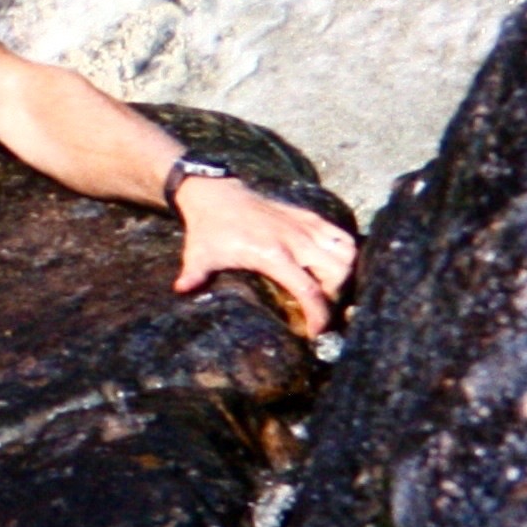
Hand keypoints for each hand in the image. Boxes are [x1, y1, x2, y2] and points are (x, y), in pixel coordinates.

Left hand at [174, 178, 358, 336]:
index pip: (308, 290)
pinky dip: (346, 254)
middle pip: (337, 273)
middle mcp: (296, 240)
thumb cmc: (209, 229)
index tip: (318, 332)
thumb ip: (194, 274)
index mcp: (273, 254)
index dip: (319, 315)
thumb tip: (180, 290)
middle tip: (323, 308)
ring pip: (347, 253)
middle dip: (336, 296)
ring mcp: (306, 226)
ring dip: (345, 274)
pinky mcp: (310, 217)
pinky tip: (334, 267)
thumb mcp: (199, 254)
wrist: (216, 194)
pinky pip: (342, 236)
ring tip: (330, 289)